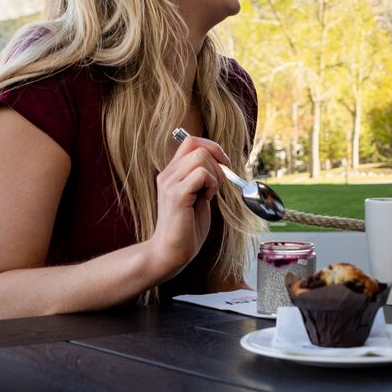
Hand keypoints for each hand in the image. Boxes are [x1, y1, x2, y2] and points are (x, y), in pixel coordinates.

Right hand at [151, 135, 227, 276]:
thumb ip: (204, 177)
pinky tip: (206, 199)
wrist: (172, 251)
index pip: (191, 140)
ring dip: (214, 175)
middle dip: (217, 163)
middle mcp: (167, 174)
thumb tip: (222, 161)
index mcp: (172, 172)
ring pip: (201, 157)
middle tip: (216, 186)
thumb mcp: (198, 194)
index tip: (224, 164)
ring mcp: (169, 183)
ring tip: (208, 194)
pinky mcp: (176, 195)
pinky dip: (212, 184)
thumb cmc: (188, 226)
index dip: (213, 147)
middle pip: (199, 146)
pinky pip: (202, 174)